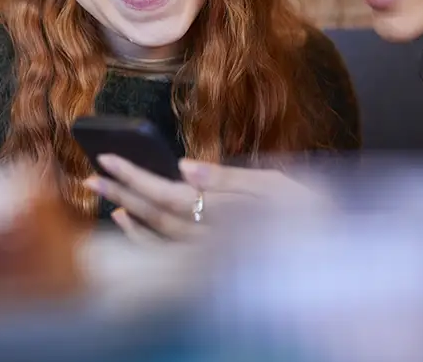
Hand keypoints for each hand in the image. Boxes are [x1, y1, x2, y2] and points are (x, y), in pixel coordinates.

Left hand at [83, 155, 326, 242]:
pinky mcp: (212, 264)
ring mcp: (211, 256)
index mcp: (228, 212)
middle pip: (156, 214)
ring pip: (158, 235)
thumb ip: (230, 178)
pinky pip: (168, 255)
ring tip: (102, 190)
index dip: (135, 176)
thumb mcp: (278, 185)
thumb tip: (184, 166)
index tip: (107, 158)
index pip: (169, 193)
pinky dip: (142, 239)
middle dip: (121, 191)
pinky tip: (127, 220)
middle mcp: (214, 239)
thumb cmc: (310, 213)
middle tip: (90, 172)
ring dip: (127, 211)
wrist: (332, 254)